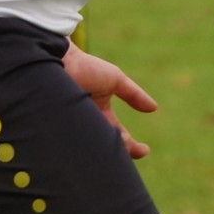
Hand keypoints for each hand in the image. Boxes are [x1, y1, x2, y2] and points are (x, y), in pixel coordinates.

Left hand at [62, 42, 156, 158]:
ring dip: (107, 152)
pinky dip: (86, 150)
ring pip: (93, 151)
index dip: (132, 147)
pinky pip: (75, 148)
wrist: (59, 60)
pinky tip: (96, 149)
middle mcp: (88, 125)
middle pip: (108, 148)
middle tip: (129, 151)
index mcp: (101, 115)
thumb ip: (134, 95)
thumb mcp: (116, 80)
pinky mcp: (61, 134)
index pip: (120, 138)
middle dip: (121, 152)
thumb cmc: (86, 68)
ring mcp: (75, 130)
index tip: (144, 150)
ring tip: (115, 148)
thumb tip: (154, 108)